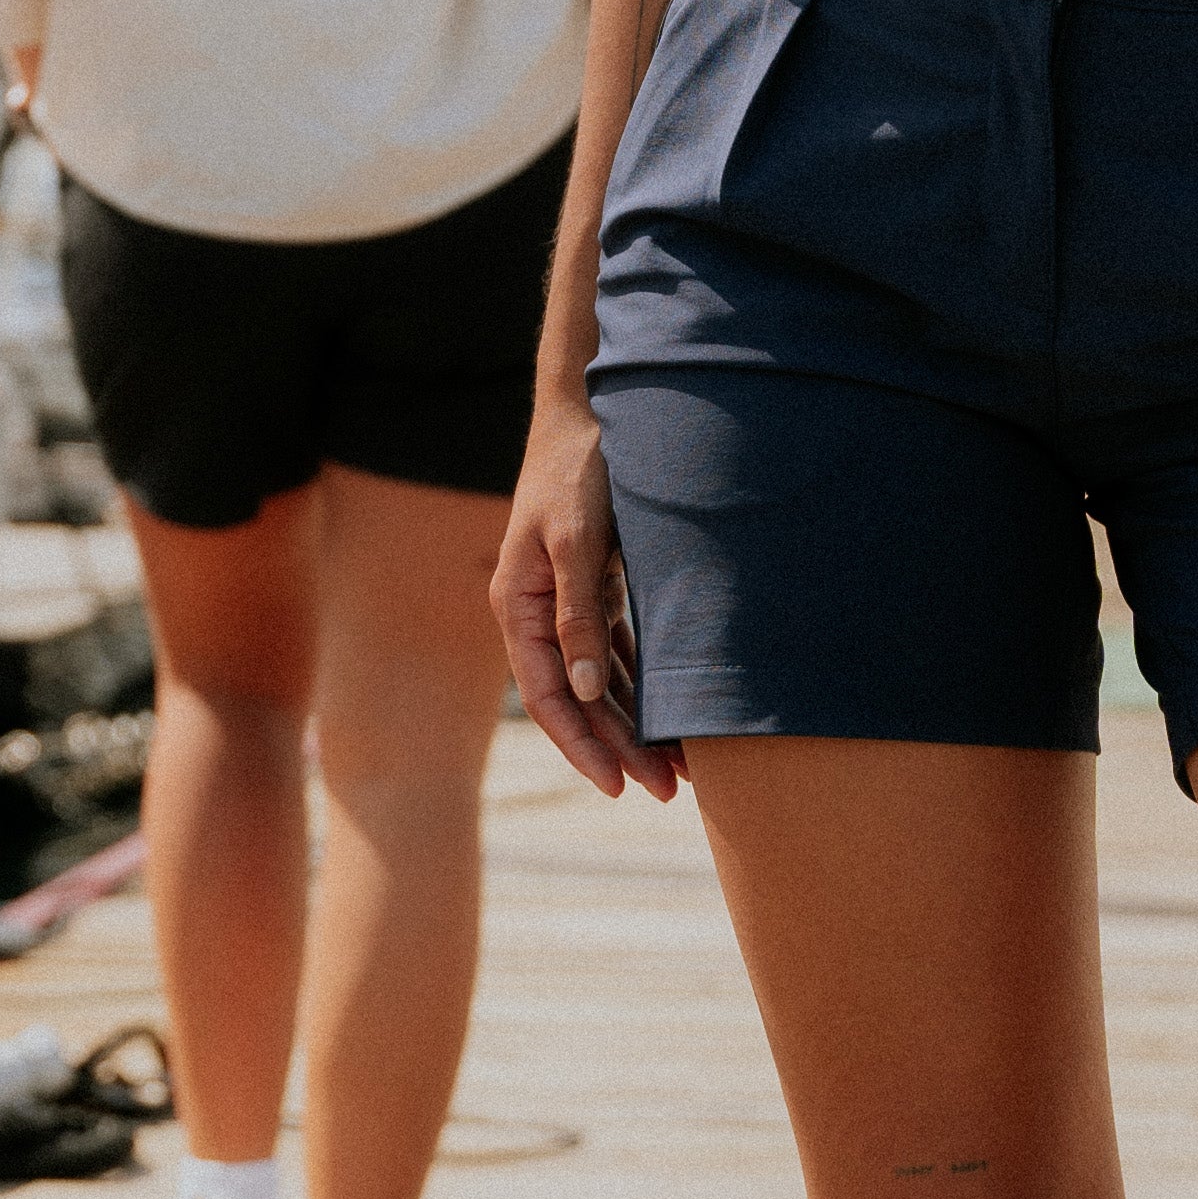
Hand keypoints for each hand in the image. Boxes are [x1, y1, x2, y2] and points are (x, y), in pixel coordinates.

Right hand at [491, 403, 680, 801]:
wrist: (591, 407)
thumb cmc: (580, 465)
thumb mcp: (579, 537)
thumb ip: (579, 611)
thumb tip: (582, 691)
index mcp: (519, 604)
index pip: (548, 695)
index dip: (582, 745)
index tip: (617, 785)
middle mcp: (537, 610)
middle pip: (577, 699)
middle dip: (619, 747)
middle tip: (667, 791)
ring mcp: (566, 600)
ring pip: (598, 680)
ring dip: (633, 723)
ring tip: (678, 769)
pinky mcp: (595, 586)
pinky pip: (614, 651)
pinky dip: (639, 684)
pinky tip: (670, 715)